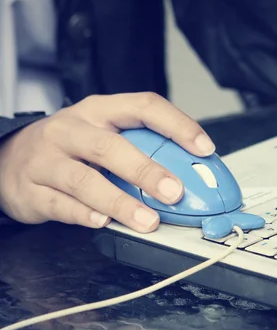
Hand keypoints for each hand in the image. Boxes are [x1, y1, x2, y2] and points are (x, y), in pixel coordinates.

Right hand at [0, 93, 214, 231]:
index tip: (204, 147)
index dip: (177, 125)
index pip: (142, 106)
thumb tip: (187, 173)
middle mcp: (71, 130)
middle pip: (110, 146)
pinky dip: (83, 215)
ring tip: (148, 220)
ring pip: (84, 180)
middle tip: (175, 192)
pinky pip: (60, 204)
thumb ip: (138, 148)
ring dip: (120, 202)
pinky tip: (103, 223)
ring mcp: (47, 160)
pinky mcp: (32, 190)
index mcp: (97, 111)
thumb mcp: (100, 133)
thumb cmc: (68, 146)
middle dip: (146, 171)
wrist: (9, 158)